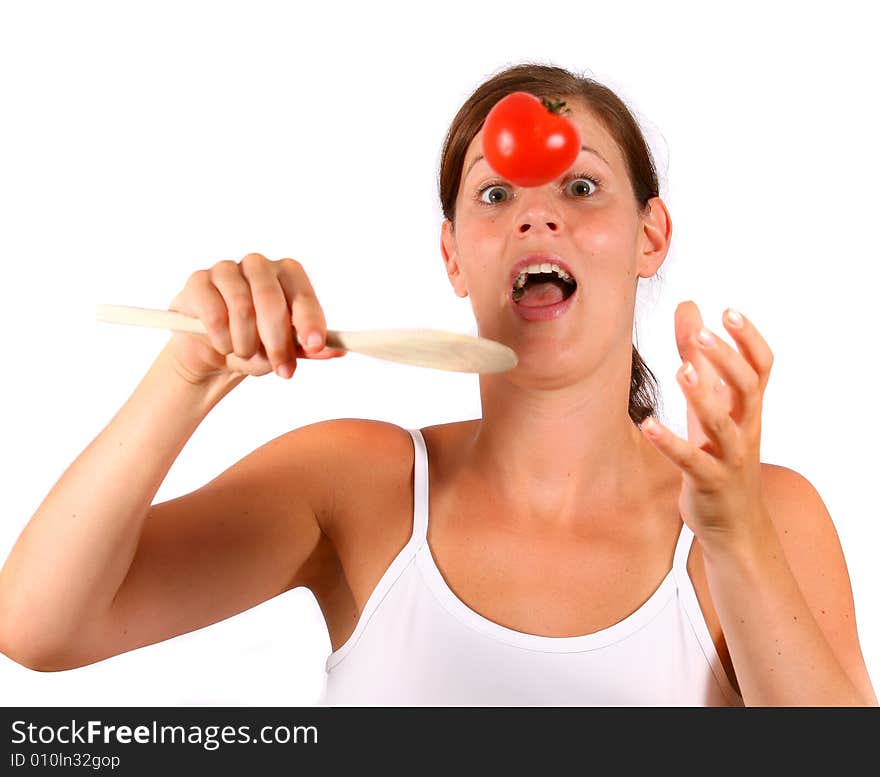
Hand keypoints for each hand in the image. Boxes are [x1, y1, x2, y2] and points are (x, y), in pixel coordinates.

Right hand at [167, 252, 346, 383]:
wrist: (213, 352)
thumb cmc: (256, 344)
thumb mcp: (285, 351)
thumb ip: (308, 349)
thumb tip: (336, 350)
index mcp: (287, 274)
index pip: (302, 293)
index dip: (310, 320)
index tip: (315, 345)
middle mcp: (258, 266)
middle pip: (271, 300)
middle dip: (278, 341)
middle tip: (282, 370)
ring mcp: (226, 270)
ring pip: (241, 308)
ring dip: (247, 343)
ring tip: (246, 354)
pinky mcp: (198, 282)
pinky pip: (213, 314)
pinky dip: (222, 339)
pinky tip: (224, 346)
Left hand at [640, 301, 774, 547]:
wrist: (737, 524)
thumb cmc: (721, 454)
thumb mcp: (710, 403)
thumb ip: (698, 357)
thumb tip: (688, 306)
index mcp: (747, 408)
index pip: (761, 367)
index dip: (749, 339)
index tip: (729, 311)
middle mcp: (745, 428)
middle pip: (747, 388)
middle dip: (727, 360)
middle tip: (702, 335)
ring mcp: (729, 457)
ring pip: (723, 423)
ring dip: (703, 396)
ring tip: (681, 371)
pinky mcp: (708, 482)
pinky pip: (691, 460)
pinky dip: (670, 443)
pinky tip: (648, 424)